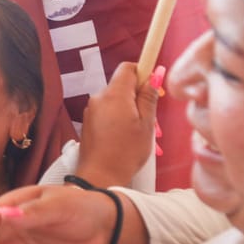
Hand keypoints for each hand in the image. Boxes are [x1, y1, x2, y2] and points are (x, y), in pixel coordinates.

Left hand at [75, 61, 159, 187]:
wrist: (100, 176)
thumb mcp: (147, 124)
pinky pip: (108, 111)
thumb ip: (149, 96)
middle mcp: (99, 97)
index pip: (128, 68)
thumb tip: (155, 74)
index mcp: (114, 94)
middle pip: (122, 85)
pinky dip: (119, 118)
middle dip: (139, 96)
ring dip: (130, 109)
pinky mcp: (89, 121)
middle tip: (152, 118)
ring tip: (141, 132)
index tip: (154, 86)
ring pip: (116, 99)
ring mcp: (91, 109)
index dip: (143, 72)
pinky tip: (127, 137)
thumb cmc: (126, 152)